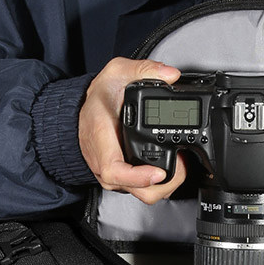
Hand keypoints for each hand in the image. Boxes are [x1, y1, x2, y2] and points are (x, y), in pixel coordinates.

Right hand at [79, 57, 186, 203]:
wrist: (83, 115)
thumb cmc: (96, 101)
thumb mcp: (115, 74)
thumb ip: (142, 70)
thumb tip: (169, 75)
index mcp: (102, 142)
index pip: (115, 170)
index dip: (138, 177)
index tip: (158, 172)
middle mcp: (106, 165)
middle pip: (138, 191)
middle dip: (165, 183)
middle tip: (181, 162)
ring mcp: (115, 175)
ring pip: (142, 194)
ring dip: (165, 183)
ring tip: (178, 162)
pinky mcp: (122, 179)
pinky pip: (142, 189)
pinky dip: (159, 182)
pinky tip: (168, 165)